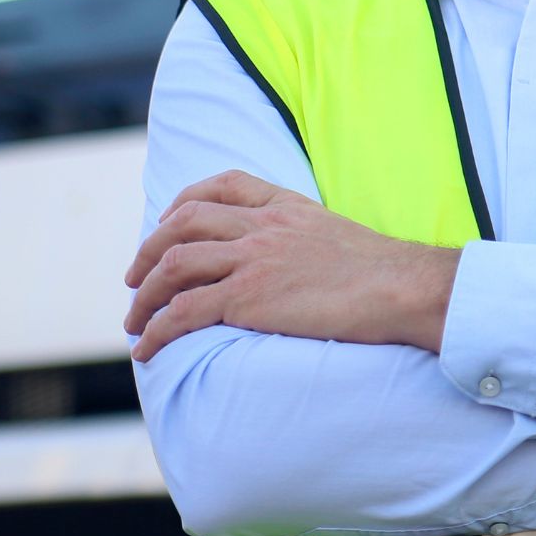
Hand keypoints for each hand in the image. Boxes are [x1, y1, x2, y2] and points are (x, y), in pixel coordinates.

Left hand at [123, 170, 460, 362]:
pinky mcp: (249, 298)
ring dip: (144, 294)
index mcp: (285, 206)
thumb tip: (292, 260)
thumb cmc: (381, 272)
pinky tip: (147, 348)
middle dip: (149, 251)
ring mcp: (253, 259)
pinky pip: (185, 311)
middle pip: (184, 224)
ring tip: (134, 321)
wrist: (401, 287)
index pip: (223, 186)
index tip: (167, 225)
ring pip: (175, 265)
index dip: (184, 203)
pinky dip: (157, 329)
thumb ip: (304, 235)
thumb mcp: (336, 233)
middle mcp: (262, 226)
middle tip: (135, 279)